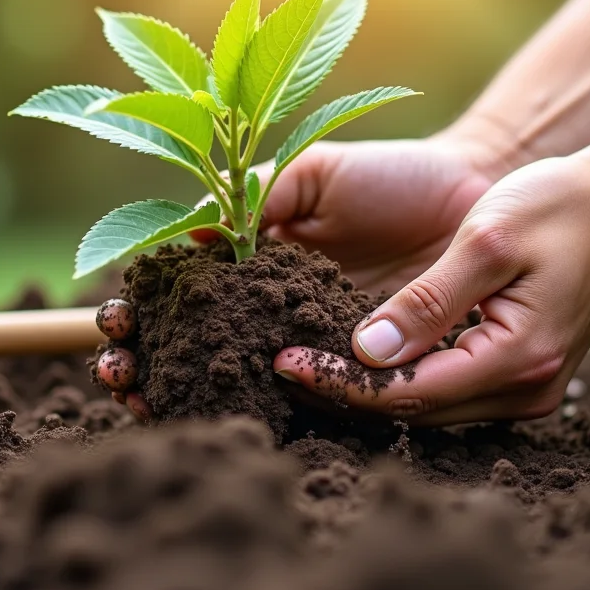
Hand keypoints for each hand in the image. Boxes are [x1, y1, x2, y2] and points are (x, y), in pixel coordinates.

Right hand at [98, 131, 515, 420]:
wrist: (474, 197)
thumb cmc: (390, 175)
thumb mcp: (314, 172)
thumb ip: (258, 198)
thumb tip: (193, 235)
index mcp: (250, 262)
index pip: (177, 295)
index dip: (138, 312)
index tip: (115, 323)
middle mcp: (270, 312)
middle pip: (190, 349)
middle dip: (144, 366)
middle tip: (120, 376)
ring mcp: (310, 346)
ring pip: (238, 383)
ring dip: (185, 396)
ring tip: (148, 405)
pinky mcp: (358, 373)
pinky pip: (313, 400)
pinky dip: (270, 414)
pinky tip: (232, 418)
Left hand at [274, 153, 589, 424]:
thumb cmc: (556, 206)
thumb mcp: (486, 242)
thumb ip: (428, 301)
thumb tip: (368, 352)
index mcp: (519, 358)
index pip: (407, 394)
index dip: (340, 382)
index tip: (283, 361)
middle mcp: (526, 390)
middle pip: (412, 413)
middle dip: (343, 393)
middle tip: (279, 366)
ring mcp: (527, 390)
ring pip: (426, 409)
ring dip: (366, 390)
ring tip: (304, 365)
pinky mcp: (520, 375)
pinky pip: (446, 392)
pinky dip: (399, 379)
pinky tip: (357, 359)